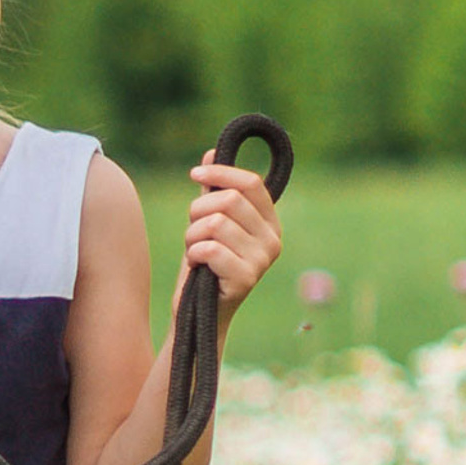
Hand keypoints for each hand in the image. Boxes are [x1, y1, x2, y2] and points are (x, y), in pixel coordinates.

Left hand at [182, 154, 282, 314]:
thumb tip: (213, 152)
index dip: (220, 173)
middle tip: (193, 231)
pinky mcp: (246, 279)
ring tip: (195, 251)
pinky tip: (197, 266)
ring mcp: (263, 261)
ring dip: (192, 235)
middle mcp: (273, 239)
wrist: (199, 312)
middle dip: (198, 211)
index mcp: (269, 222)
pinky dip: (193, 254)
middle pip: (229, 200)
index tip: (194, 174)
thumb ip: (213, 191)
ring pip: (216, 223)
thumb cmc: (205, 265)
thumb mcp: (208, 222)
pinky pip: (210, 248)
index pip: (251, 183)